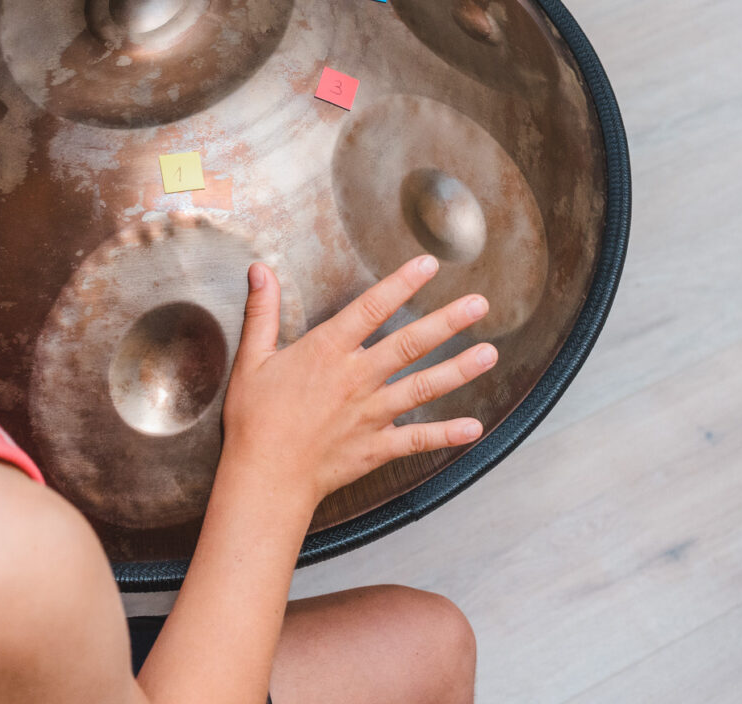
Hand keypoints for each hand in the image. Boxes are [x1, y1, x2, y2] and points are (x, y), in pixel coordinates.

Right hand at [220, 255, 495, 508]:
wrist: (264, 477)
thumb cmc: (254, 420)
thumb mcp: (252, 359)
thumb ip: (262, 312)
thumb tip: (260, 270)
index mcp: (326, 352)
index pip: (371, 308)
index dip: (401, 284)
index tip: (428, 265)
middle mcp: (356, 379)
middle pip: (409, 343)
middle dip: (447, 321)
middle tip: (478, 304)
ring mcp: (370, 414)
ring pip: (423, 386)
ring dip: (459, 369)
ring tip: (489, 353)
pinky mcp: (376, 446)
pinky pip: (418, 439)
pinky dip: (446, 434)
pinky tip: (473, 427)